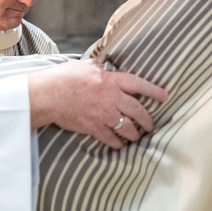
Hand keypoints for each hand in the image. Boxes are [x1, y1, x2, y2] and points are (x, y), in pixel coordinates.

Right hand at [28, 61, 167, 148]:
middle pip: (138, 111)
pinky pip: (112, 139)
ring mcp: (104, 115)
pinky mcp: (94, 128)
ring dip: (134, 134)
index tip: (165, 97)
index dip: (154, 91)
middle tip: (150, 125)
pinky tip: (119, 144)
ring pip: (128, 128)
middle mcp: (111, 98)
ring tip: (136, 137)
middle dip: (147, 120)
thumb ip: (96, 68)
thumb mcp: (82, 66)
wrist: (46, 95)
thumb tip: (100, 67)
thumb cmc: (61, 78)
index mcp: (110, 80)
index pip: (138, 85)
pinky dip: (117, 143)